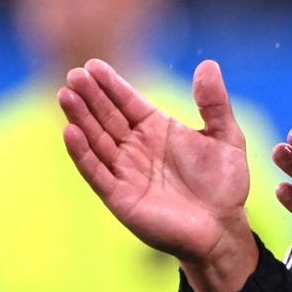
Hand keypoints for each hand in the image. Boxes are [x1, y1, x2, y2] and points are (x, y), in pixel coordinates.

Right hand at [58, 59, 257, 291]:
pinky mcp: (120, 196)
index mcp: (157, 129)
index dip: (110, 84)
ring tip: (66, 95)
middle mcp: (136, 147)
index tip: (92, 65)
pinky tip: (70, 132)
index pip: (127, 101)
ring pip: (96, 140)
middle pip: (107, 116)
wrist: (223, 227)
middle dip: (90, 96)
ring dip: (80, 118)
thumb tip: (207, 63)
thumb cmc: (224, 183)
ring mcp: (125, 171)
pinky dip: (82, 153)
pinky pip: (96, 171)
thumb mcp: (226, 136)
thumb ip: (215, 102)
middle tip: (73, 74)